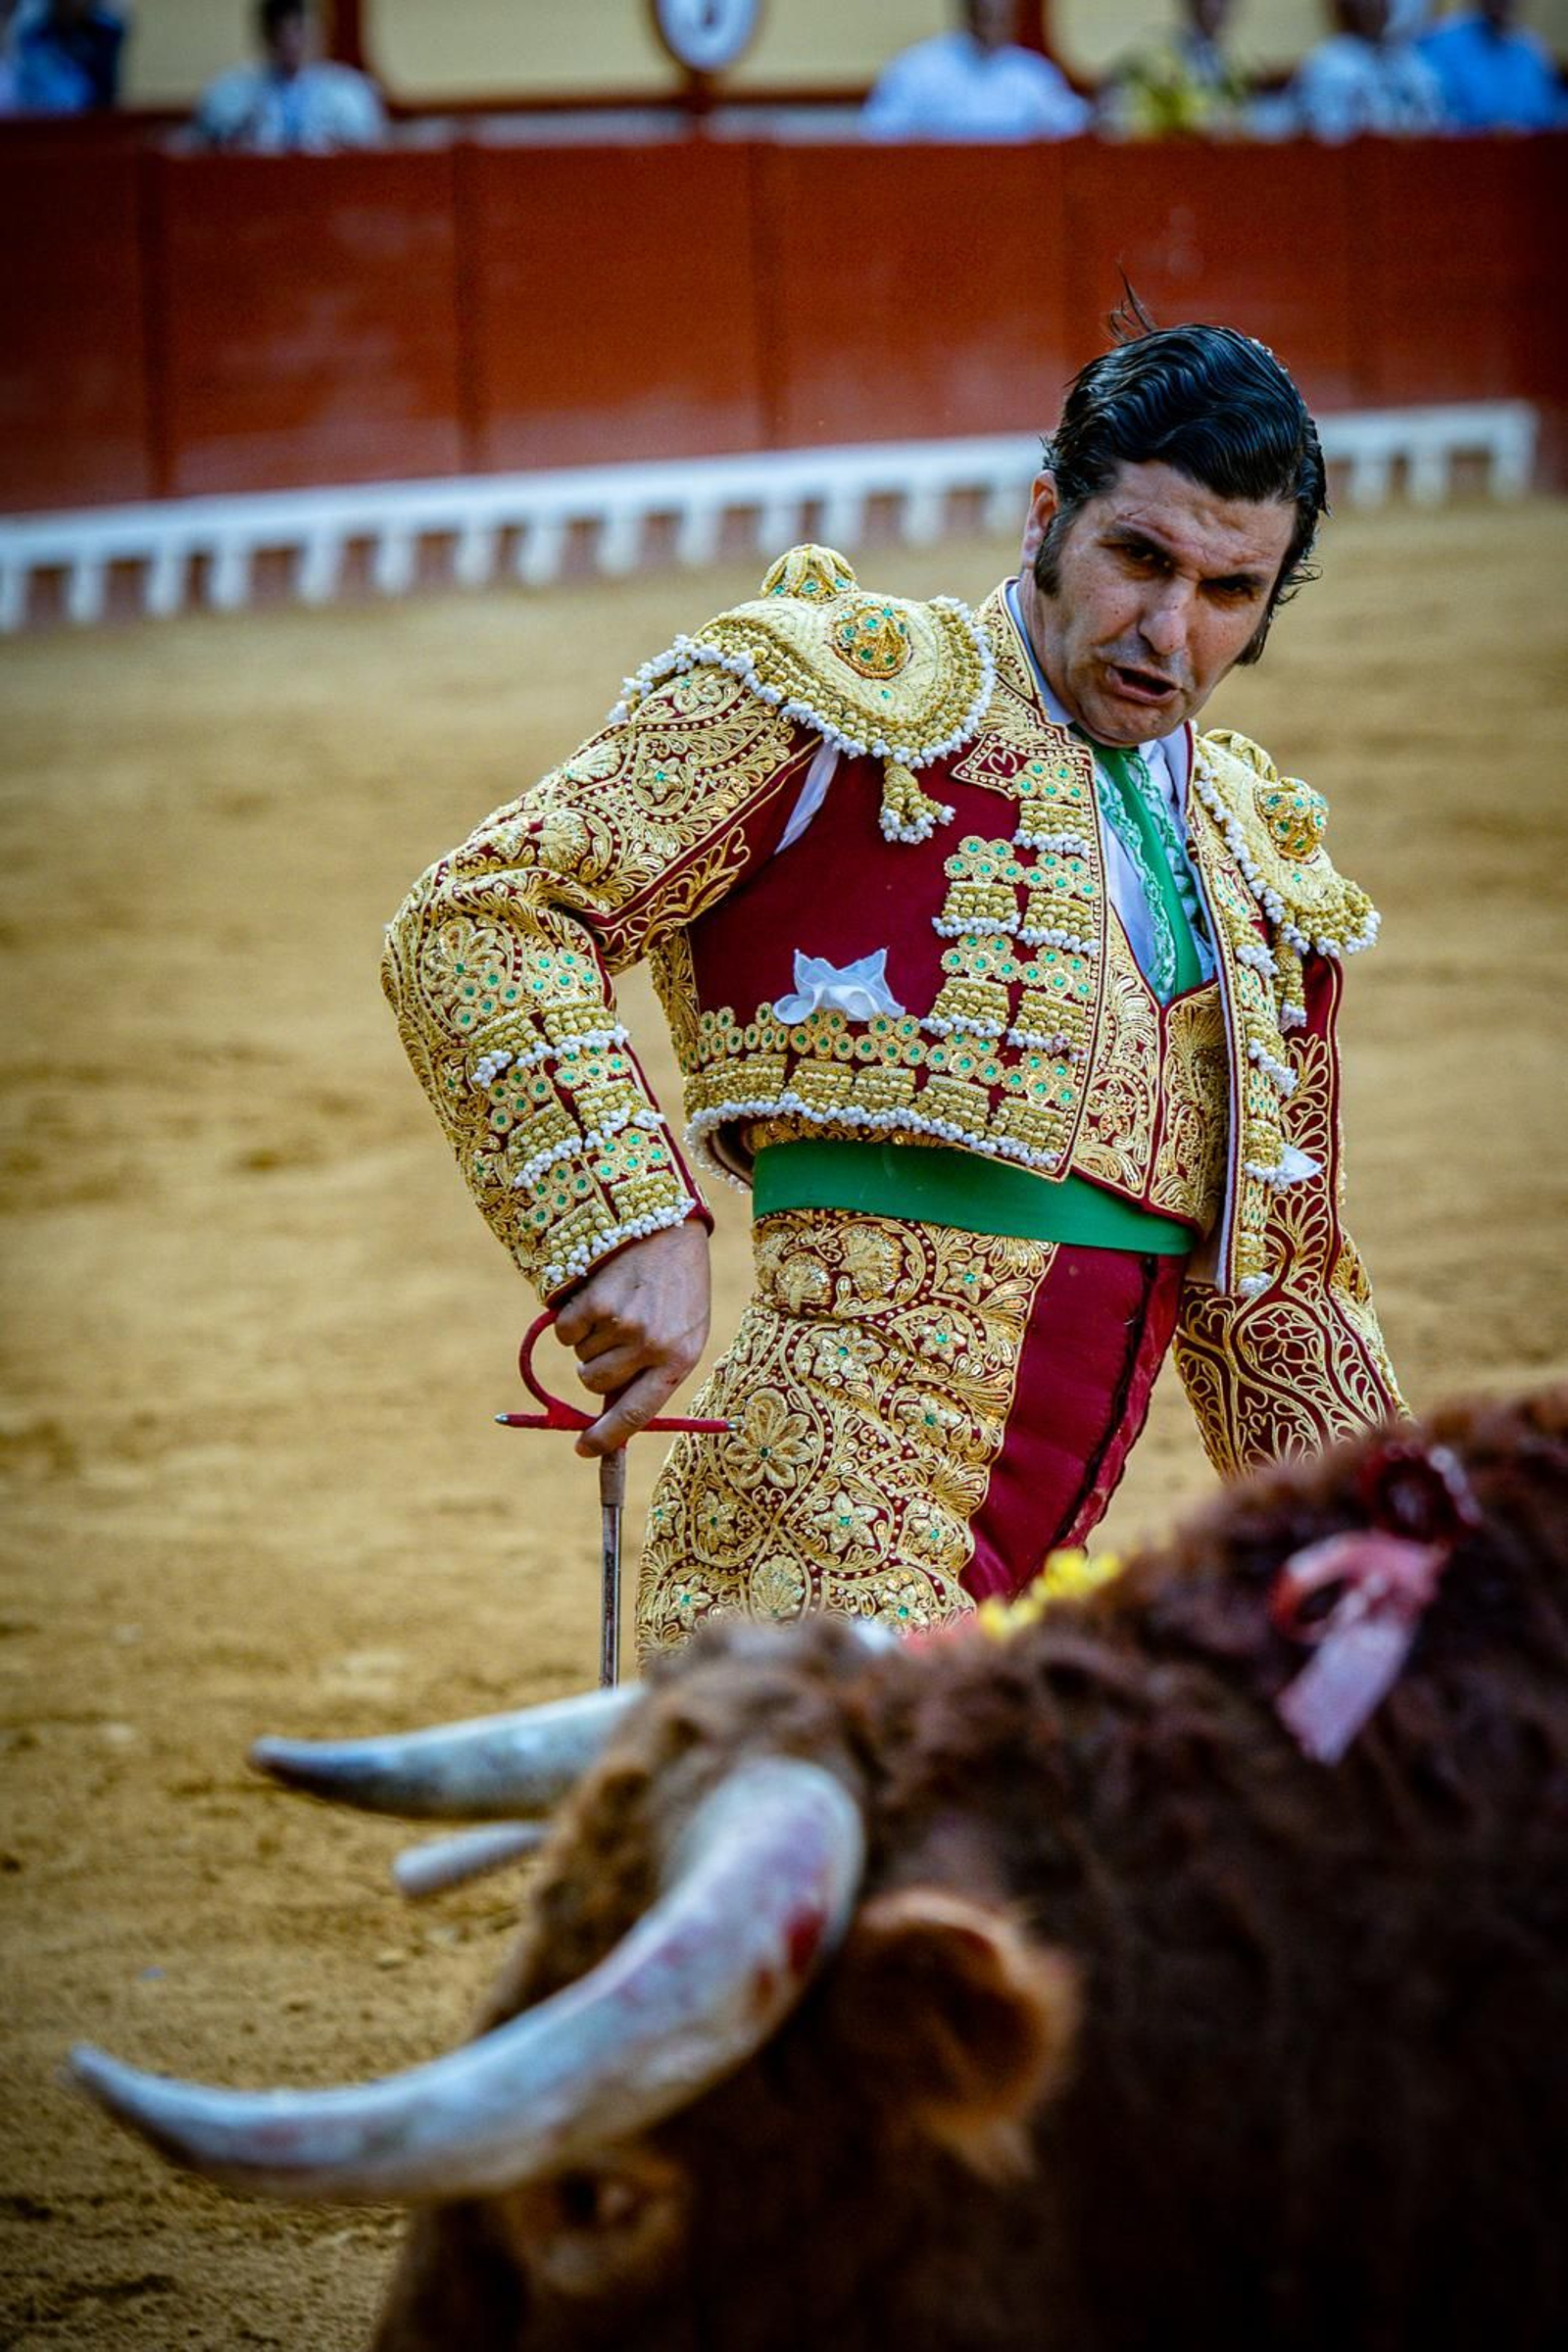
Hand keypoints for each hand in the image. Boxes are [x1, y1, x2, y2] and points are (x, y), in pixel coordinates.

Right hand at [550, 1219, 711, 1458]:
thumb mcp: (681, 1331)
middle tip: (612, 1338)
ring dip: (589, 1337)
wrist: (670, 1225)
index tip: (583, 1449)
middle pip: (594, 1384)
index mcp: (679, 1360)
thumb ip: (650, 1371)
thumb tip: (606, 1416)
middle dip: (593, 1368)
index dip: (606, 1438)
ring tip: (617, 1304)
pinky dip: (572, 1318)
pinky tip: (599, 1292)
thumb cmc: (677, 1287)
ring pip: (579, 1355)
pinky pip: (565, 1331)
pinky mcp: (597, 1301)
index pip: (637, 1415)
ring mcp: (624, 1324)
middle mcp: (652, 1346)